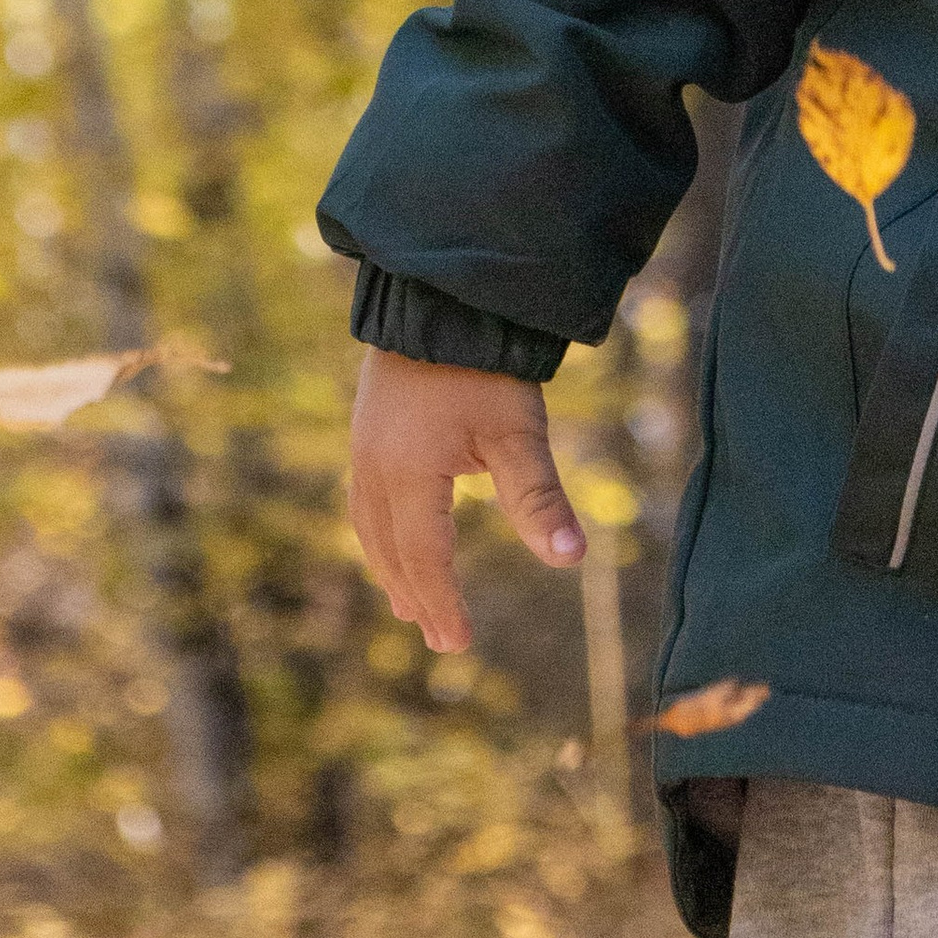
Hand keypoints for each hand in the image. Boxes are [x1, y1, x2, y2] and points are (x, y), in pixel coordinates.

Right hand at [348, 346, 585, 653]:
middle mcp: (376, 468)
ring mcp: (365, 447)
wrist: (441, 296)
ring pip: (373, 528)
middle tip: (441, 638)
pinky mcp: (367, 429)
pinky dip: (382, 535)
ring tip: (411, 605)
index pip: (426, 557)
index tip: (459, 642)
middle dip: (418, 596)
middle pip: (394, 550)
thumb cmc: (485, 365)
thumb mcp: (518, 431)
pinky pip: (366, 500)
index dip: (443, 601)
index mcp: (409, 474)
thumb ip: (539, 497)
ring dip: (394, 570)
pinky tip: (396, 539)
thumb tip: (572, 559)